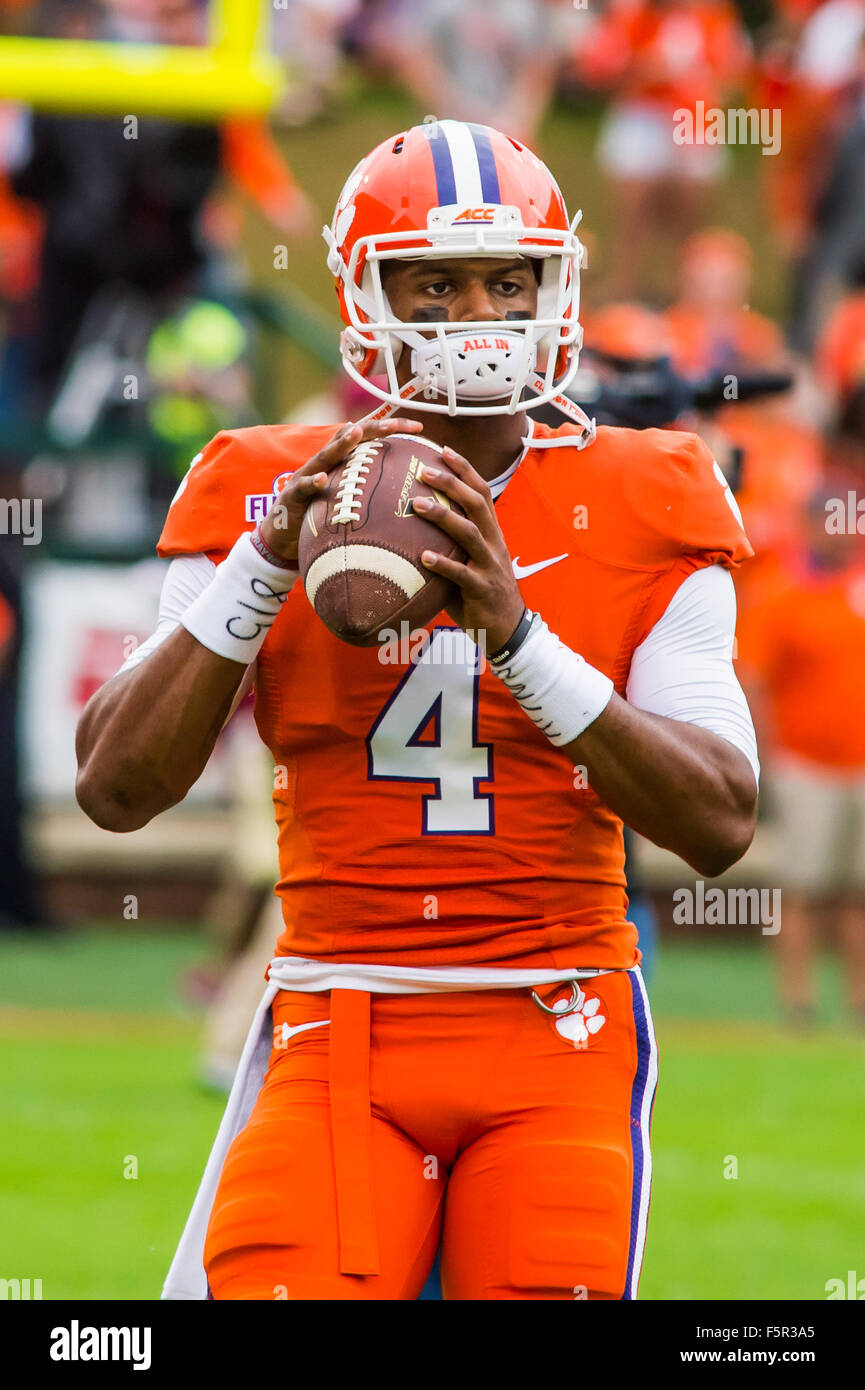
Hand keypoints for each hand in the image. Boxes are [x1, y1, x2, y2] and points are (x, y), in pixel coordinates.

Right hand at [259, 416, 423, 562]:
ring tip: (355, 433)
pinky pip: (304, 487)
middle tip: (394, 423)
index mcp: (340, 462)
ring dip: (341, 445)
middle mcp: (324, 463)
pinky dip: (312, 482)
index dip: (391, 429)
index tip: (419, 429)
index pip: (368, 438)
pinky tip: (322, 479)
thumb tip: (406, 492)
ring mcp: (306, 475)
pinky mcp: (293, 494)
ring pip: (326, 456)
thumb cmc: (317, 516)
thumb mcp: (347, 500)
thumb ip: (369, 490)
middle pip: (349, 438)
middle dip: (372, 428)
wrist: (281, 536)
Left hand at [414, 446, 524, 653]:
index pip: (480, 492)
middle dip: (451, 483)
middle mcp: (493, 543)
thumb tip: (407, 528)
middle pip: (476, 503)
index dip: (464, 469)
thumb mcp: (467, 561)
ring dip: (443, 517)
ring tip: (417, 505)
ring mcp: (489, 565)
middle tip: (423, 470)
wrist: (506, 629)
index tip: (443, 449)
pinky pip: (461, 574)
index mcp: (491, 532)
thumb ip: (447, 543)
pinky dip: (443, 564)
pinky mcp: (482, 589)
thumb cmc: (478, 592)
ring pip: (469, 533)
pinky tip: (424, 557)